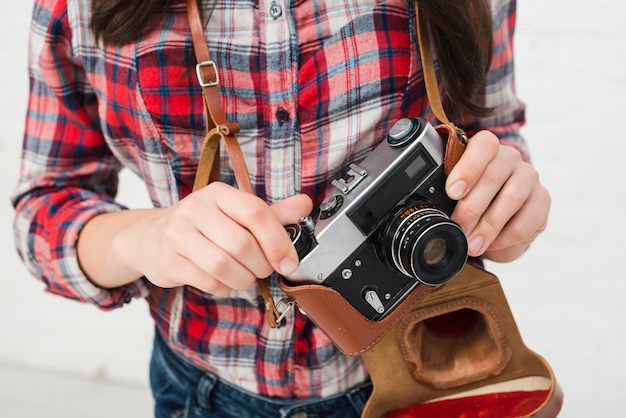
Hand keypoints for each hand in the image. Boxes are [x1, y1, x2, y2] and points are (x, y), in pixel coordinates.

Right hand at [115, 183, 312, 295]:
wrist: (150, 238)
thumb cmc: (203, 227)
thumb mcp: (236, 215)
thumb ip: (272, 214)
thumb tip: (306, 204)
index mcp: (219, 194)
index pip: (256, 212)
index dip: (278, 240)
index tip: (289, 262)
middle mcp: (196, 208)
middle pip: (242, 244)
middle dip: (261, 265)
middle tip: (263, 270)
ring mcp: (178, 234)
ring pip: (224, 266)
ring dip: (243, 279)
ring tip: (245, 277)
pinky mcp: (168, 260)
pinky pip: (207, 281)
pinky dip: (224, 288)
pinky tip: (223, 282)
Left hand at [444, 131, 550, 261]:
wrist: (498, 214)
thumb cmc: (472, 196)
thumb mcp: (457, 190)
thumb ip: (449, 192)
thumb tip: (437, 212)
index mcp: (485, 148)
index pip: (483, 146)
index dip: (467, 169)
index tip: (452, 192)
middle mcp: (509, 158)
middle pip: (494, 177)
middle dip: (472, 208)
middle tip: (458, 227)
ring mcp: (528, 177)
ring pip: (512, 198)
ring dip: (489, 226)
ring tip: (473, 243)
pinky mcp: (542, 200)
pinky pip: (526, 221)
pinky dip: (506, 237)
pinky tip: (492, 244)